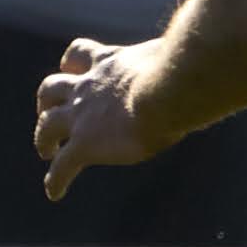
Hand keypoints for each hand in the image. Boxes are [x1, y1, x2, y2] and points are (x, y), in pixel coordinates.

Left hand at [34, 36, 172, 199]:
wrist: (168, 90)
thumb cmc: (181, 70)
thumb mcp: (174, 54)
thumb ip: (175, 58)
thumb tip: (202, 54)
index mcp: (109, 61)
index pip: (80, 54)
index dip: (72, 64)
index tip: (70, 70)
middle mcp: (87, 86)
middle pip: (51, 87)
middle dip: (47, 101)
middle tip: (48, 113)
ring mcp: (81, 116)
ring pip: (46, 125)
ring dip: (43, 138)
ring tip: (46, 152)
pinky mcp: (85, 144)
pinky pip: (62, 166)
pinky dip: (56, 180)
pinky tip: (54, 193)